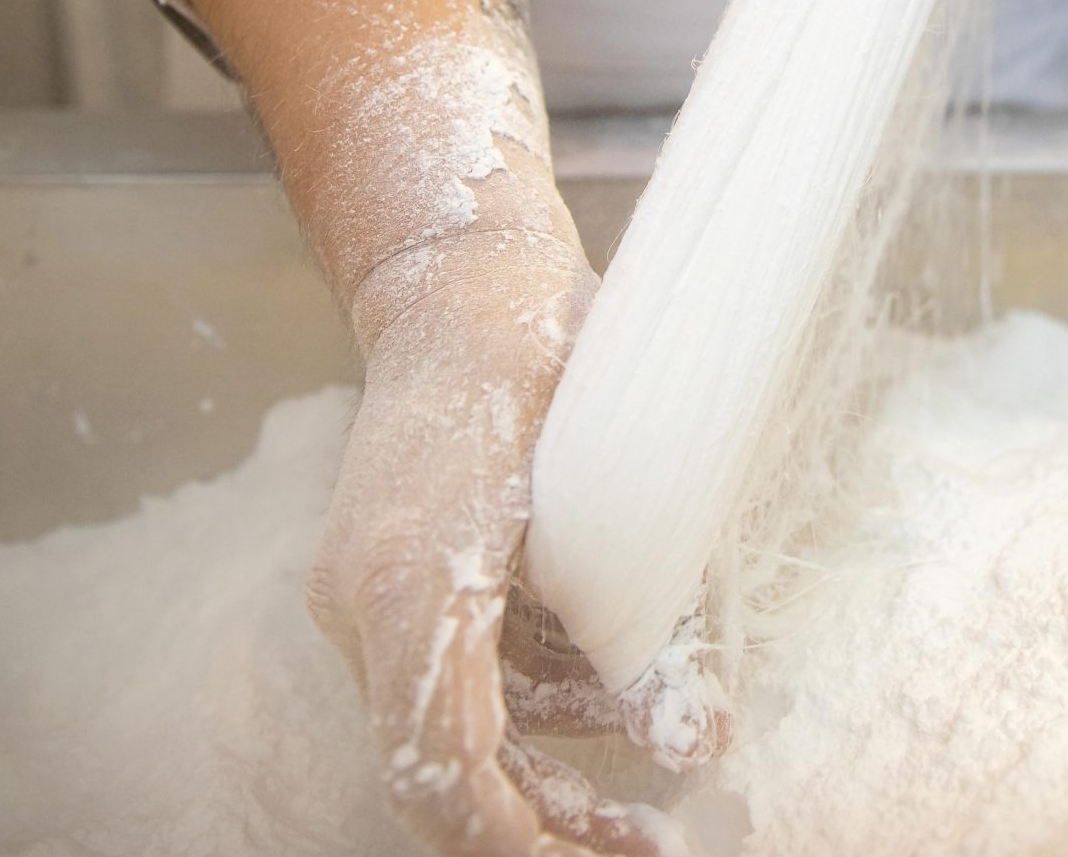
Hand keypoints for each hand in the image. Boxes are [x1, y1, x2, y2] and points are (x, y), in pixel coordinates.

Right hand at [175, 0, 727, 855]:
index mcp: (405, 581)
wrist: (468, 270)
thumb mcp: (607, 486)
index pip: (442, 764)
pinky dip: (551, 696)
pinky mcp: (411, 570)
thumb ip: (635, 625)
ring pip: (469, 722)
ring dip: (565, 765)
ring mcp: (380, 586)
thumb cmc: (542, 348)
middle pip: (446, 764)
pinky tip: (631, 701)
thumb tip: (698, 744)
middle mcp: (369, 598)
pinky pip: (475, 666)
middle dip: (551, 824)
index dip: (518, 838)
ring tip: (672, 782)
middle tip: (653, 850)